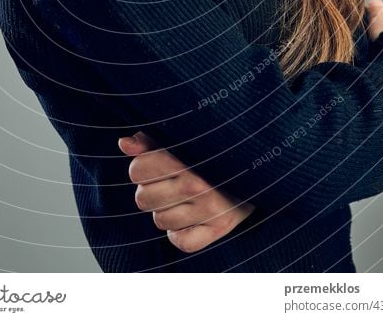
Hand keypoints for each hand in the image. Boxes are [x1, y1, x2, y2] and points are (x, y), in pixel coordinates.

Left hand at [118, 131, 255, 253]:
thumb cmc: (213, 151)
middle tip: (169, 182)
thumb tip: (124, 143)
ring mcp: (209, 210)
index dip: (141, 167)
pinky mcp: (219, 229)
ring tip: (182, 198)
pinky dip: (180, 233)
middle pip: (143, 198)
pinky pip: (180, 242)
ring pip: (159, 221)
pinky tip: (189, 218)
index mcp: (187, 158)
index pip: (138, 169)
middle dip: (151, 190)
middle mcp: (198, 185)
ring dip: (166, 211)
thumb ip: (152, 142)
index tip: (155, 165)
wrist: (258, 166)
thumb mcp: (184, 140)